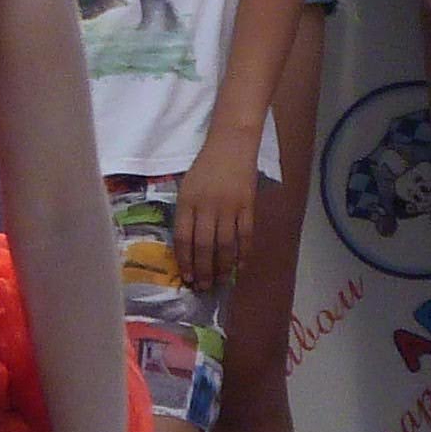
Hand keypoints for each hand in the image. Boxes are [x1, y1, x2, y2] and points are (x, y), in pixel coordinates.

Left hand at [175, 137, 259, 293]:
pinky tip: (241, 266)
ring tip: (220, 281)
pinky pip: (246, 235)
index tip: (187, 277)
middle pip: (204, 246)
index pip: (183, 237)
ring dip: (222, 267)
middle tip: (204, 287)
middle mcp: (207, 206)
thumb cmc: (205, 167)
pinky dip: (244, 254)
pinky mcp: (248, 206)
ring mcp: (229, 206)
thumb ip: (186, 214)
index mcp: (187, 201)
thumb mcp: (187, 187)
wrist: (231, 144)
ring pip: (225, 245)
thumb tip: (187, 248)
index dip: (185, 260)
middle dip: (204, 270)